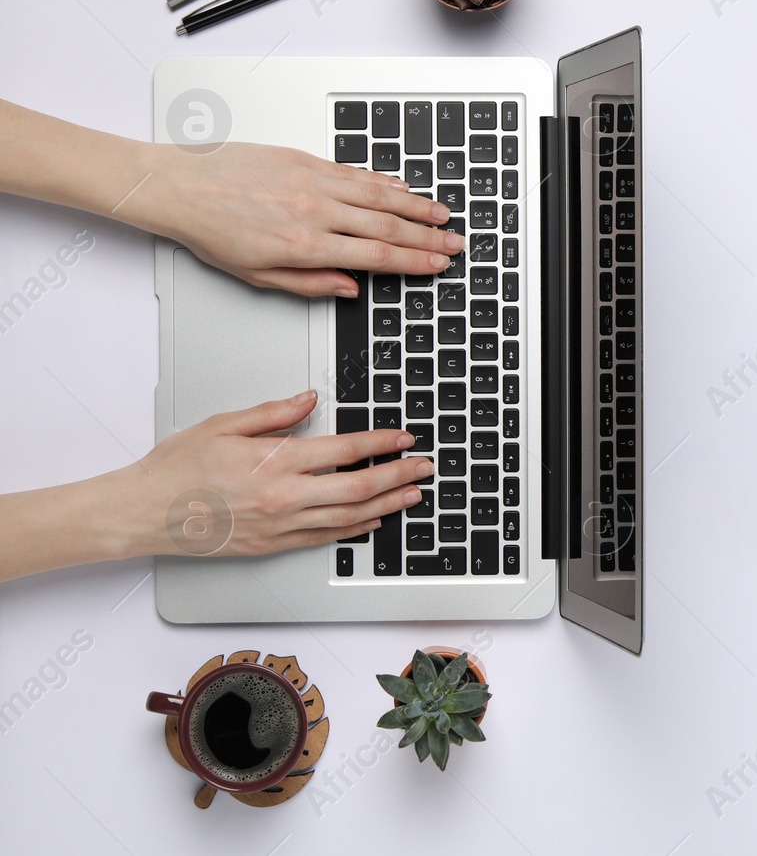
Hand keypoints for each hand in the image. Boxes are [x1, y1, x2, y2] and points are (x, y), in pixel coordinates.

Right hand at [123, 390, 431, 556]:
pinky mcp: (272, 546)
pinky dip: (354, 528)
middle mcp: (284, 498)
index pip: (344, 450)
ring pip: (348, 516)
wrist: (144, 513)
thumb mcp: (224, 424)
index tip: (403, 438)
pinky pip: (324, 537)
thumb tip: (309, 399)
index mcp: (275, 462)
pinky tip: (371, 519)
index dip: (381, 442)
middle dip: (398, 475)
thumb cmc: (176, 469)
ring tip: (412, 494)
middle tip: (424, 468)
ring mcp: (280, 526)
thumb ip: (274, 412)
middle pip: (358, 486)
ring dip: (386, 504)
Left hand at [130, 141, 463, 296]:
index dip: (413, 262)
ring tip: (441, 215)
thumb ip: (308, 284)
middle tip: (454, 243)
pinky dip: (383, 180)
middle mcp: (314, 211)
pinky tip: (402, 187)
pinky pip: (354, 172)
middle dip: (427, 237)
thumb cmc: (209, 231)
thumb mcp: (256, 275)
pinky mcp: (304, 160)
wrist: (177, 186)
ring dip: (416, 207)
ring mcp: (312, 182)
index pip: (375, 256)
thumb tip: (348, 288)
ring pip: (379, 196)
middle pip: (387, 226)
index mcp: (304, 246)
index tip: (437, 264)